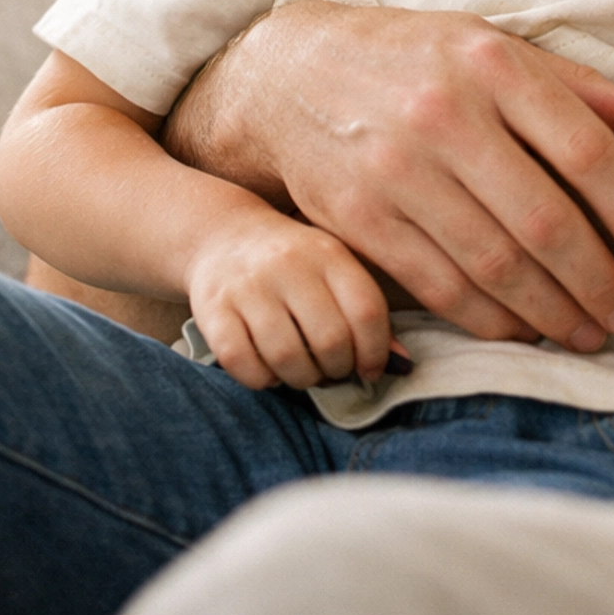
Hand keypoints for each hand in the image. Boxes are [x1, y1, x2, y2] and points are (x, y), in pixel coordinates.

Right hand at [166, 3, 613, 353]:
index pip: (585, 150)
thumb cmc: (414, 57)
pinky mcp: (359, 219)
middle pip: (543, 220)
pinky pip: (439, 285)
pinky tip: (524, 331)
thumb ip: (576, 86)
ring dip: (551, 312)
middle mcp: (445, 116)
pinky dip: (488, 319)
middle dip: (598, 280)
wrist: (290, 72)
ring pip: (494, 263)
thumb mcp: (493, 45)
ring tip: (588, 333)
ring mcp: (397, 171)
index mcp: (492, 66)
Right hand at [184, 202, 392, 390]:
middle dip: (338, 370)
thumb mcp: (334, 269)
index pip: (367, 311)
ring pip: (287, 358)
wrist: (224, 236)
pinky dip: (262, 379)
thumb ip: (365, 310)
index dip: (376, 352)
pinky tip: (270, 368)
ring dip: (302, 379)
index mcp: (328, 252)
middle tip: (332, 371)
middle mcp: (288, 265)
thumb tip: (400, 362)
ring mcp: (248, 287)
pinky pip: (244, 365)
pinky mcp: (213, 310)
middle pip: (330, 340)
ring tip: (303, 371)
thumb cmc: (293, 263)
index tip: (371, 369)